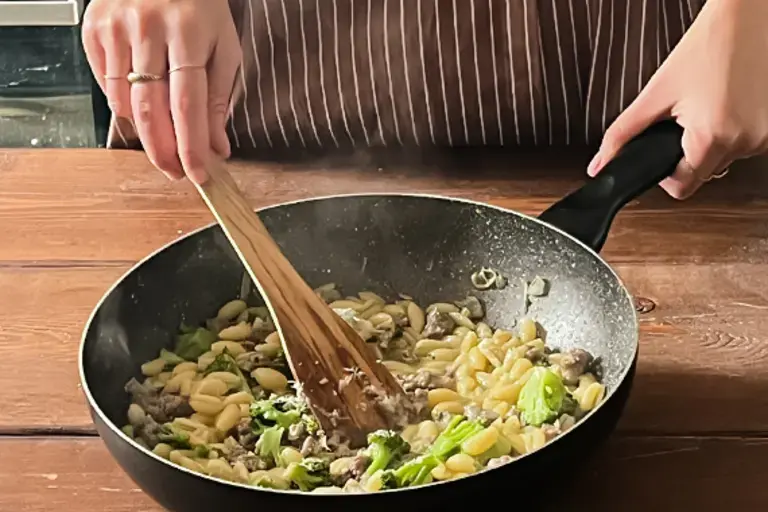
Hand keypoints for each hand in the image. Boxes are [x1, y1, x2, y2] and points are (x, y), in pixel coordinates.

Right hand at [82, 0, 240, 182]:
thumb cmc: (199, 8)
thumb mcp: (224, 47)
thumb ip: (221, 98)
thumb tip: (216, 146)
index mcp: (188, 34)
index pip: (188, 106)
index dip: (191, 148)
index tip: (198, 174)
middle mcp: (148, 30)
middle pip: (152, 110)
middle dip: (164, 152)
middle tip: (175, 172)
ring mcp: (116, 29)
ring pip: (125, 103)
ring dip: (145, 134)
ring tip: (162, 144)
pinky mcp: (94, 30)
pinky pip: (106, 86)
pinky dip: (125, 107)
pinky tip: (142, 109)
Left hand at [587, 0, 767, 198]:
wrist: (749, 17)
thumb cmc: (709, 45)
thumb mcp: (656, 93)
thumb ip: (623, 134)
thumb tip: (600, 164)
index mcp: (712, 138)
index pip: (682, 189)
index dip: (665, 177)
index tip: (661, 157)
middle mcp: (744, 142)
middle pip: (703, 173)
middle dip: (687, 152)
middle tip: (685, 118)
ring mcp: (765, 136)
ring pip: (724, 158)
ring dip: (711, 140)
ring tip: (708, 104)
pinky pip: (744, 143)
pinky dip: (732, 130)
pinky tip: (727, 104)